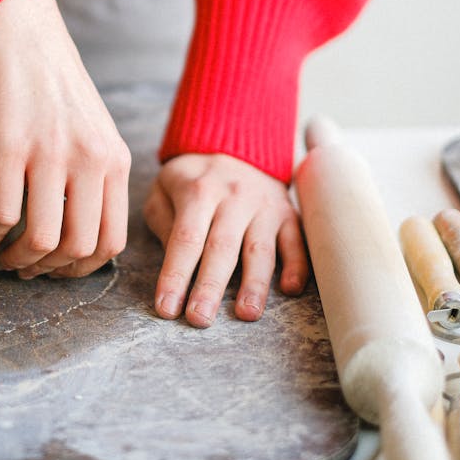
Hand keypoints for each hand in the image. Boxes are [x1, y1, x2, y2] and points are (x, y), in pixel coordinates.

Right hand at [0, 0, 130, 277]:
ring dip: (18, 259)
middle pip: (78, 248)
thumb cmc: (51, 81)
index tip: (58, 268)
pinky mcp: (8, 147)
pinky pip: (3, 214)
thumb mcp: (92, 127)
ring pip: (42, 239)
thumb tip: (78, 224)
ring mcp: (50, 154)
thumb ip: (94, 170)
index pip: (112, 240)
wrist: (19, 30)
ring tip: (2, 254)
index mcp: (114, 159)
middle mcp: (89, 160)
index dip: (82, 269)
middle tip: (26, 267)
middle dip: (48, 270)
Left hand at [144, 153, 307, 327]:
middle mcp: (233, 197)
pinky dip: (297, 264)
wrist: (238, 140)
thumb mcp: (164, 187)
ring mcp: (263, 205)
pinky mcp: (287, 212)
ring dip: (254, 283)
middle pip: (221, 247)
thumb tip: (172, 262)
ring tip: (246, 313)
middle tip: (199, 319)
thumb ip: (162, 221)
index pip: (185, 238)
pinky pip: (296, 240)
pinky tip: (291, 288)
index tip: (166, 308)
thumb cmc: (193, 177)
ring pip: (260, 247)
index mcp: (198, 191)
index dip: (175, 275)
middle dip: (210, 287)